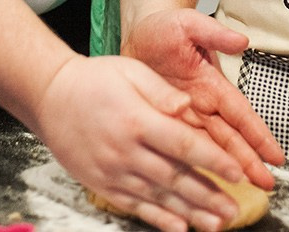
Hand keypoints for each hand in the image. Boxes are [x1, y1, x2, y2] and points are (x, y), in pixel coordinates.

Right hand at [35, 53, 247, 231]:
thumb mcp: (131, 71)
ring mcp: (114, 171)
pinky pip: (135, 207)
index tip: (237, 172)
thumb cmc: (94, 79)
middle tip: (234, 210)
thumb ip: (161, 91)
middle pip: (175, 178)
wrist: (51, 97)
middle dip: (208, 196)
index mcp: (138, 120)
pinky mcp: (103, 184)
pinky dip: (158, 220)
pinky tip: (179, 229)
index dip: (213, 161)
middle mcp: (127, 151)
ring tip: (217, 224)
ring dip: (190, 213)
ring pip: (159, 197)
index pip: (184, 144)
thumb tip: (188, 106)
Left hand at [121, 8, 283, 188]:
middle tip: (266, 185)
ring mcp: (183, 116)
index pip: (239, 113)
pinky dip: (191, 167)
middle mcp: (201, 104)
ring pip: (209, 149)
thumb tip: (241, 41)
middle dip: (249, 161)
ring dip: (225, 170)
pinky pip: (180, 149)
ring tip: (240, 193)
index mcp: (211, 82)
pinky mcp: (163, 123)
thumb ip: (214, 33)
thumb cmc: (164, 27)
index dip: (258, 135)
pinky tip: (198, 186)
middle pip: (229, 138)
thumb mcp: (188, 23)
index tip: (275, 156)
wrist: (136, 32)